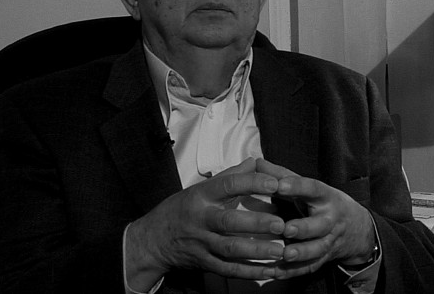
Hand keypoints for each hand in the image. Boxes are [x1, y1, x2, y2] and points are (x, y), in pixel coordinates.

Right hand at [125, 158, 286, 290]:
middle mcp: (201, 219)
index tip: (275, 184)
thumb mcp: (199, 187)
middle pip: (229, 221)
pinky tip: (269, 270)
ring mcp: (201, 243)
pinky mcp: (203, 263)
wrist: (152, 240)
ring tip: (280, 251)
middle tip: (281, 224)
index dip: (252, 183)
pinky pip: (228, 269)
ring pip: (230, 249)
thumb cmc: (181, 209)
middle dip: (256, 223)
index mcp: (202, 195)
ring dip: (257, 251)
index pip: (228, 185)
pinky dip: (249, 272)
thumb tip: (254, 161)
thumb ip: (229, 176)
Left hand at [255, 159, 376, 278]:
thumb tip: (257, 162)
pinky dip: (295, 271)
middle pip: (320, 224)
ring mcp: (329, 240)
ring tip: (286, 254)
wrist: (356, 228)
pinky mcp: (324, 257)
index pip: (313, 188)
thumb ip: (283, 175)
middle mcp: (330, 219)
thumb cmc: (324, 202)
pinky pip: (311, 266)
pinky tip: (279, 271)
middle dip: (304, 227)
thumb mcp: (309, 187)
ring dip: (302, 253)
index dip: (298, 186)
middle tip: (287, 228)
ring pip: (318, 248)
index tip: (281, 185)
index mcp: (325, 196)